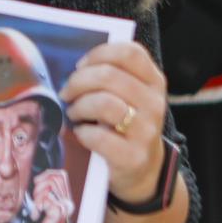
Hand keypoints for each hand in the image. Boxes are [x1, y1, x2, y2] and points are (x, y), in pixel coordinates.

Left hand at [28, 165, 73, 222]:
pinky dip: (37, 205)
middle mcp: (68, 203)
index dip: (48, 174)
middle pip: (54, 178)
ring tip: (36, 208)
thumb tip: (40, 178)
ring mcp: (65, 208)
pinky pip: (45, 198)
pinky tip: (37, 215)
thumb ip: (46, 192)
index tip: (37, 182)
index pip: (61, 175)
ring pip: (49, 186)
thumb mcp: (44, 206)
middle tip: (36, 200)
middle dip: (40, 186)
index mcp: (65, 199)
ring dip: (37, 196)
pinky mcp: (58, 213)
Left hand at [62, 41, 168, 204]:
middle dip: (78, 82)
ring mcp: (146, 131)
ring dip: (79, 106)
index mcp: (154, 82)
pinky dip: (83, 133)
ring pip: (103, 103)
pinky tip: (81, 133)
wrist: (143, 169)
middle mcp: (154, 103)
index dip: (99, 54)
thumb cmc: (126, 124)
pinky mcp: (133, 156)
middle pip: (109, 75)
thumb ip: (112, 77)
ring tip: (73, 113)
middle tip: (66, 92)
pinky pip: (99, 136)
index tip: (80, 65)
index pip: (130, 53)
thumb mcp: (129, 96)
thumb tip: (76, 66)